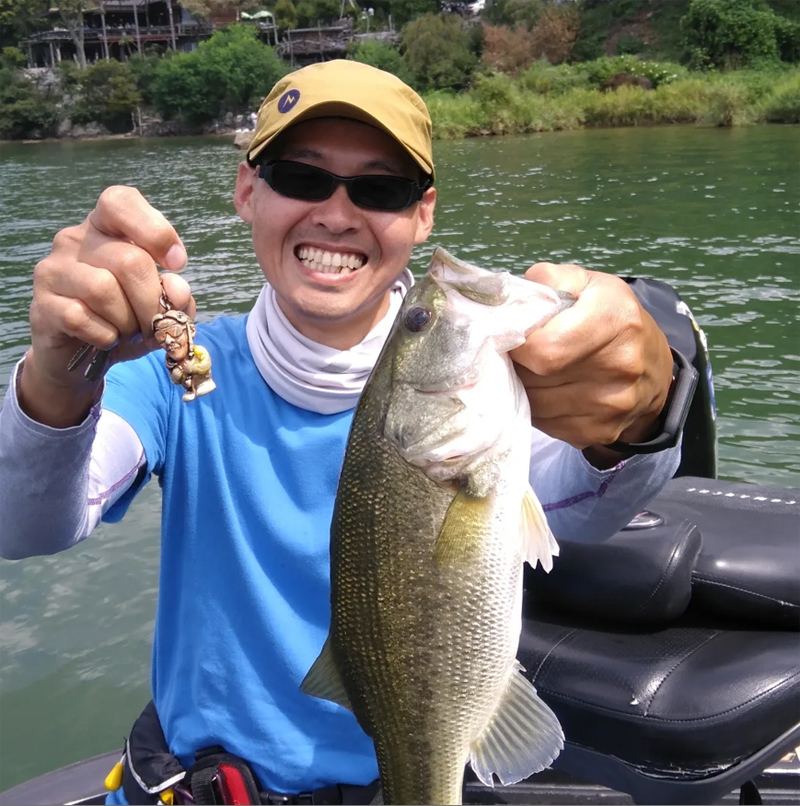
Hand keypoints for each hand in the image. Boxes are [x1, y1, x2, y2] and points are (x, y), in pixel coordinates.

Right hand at [19, 186, 195, 426]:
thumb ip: (176, 295)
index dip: (155, 231)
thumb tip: (178, 290)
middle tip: (154, 323)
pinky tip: (105, 339)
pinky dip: (105, 335)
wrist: (80, 356)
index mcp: (105, 227)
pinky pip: (80, 317)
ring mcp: (53, 270)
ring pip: (103, 289)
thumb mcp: (160, 307)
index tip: (177, 264)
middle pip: (128, 260)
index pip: (120, 202)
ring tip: (127, 331)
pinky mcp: (41, 305)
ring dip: (128, 321)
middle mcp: (75, 240)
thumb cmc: (124, 319)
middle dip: (152, 301)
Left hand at [510, 262, 673, 467]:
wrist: (653, 370)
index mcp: (615, 320)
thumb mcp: (589, 283)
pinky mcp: (599, 433)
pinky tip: (550, 391)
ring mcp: (611, 406)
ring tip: (535, 371)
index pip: (543, 349)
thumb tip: (511, 300)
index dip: (518, 345)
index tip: (514, 338)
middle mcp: (620, 366)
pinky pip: (546, 424)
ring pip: (535, 404)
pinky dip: (539, 409)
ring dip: (525, 388)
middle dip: (517, 366)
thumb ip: (549, 279)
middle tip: (521, 354)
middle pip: (535, 378)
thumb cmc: (611, 319)